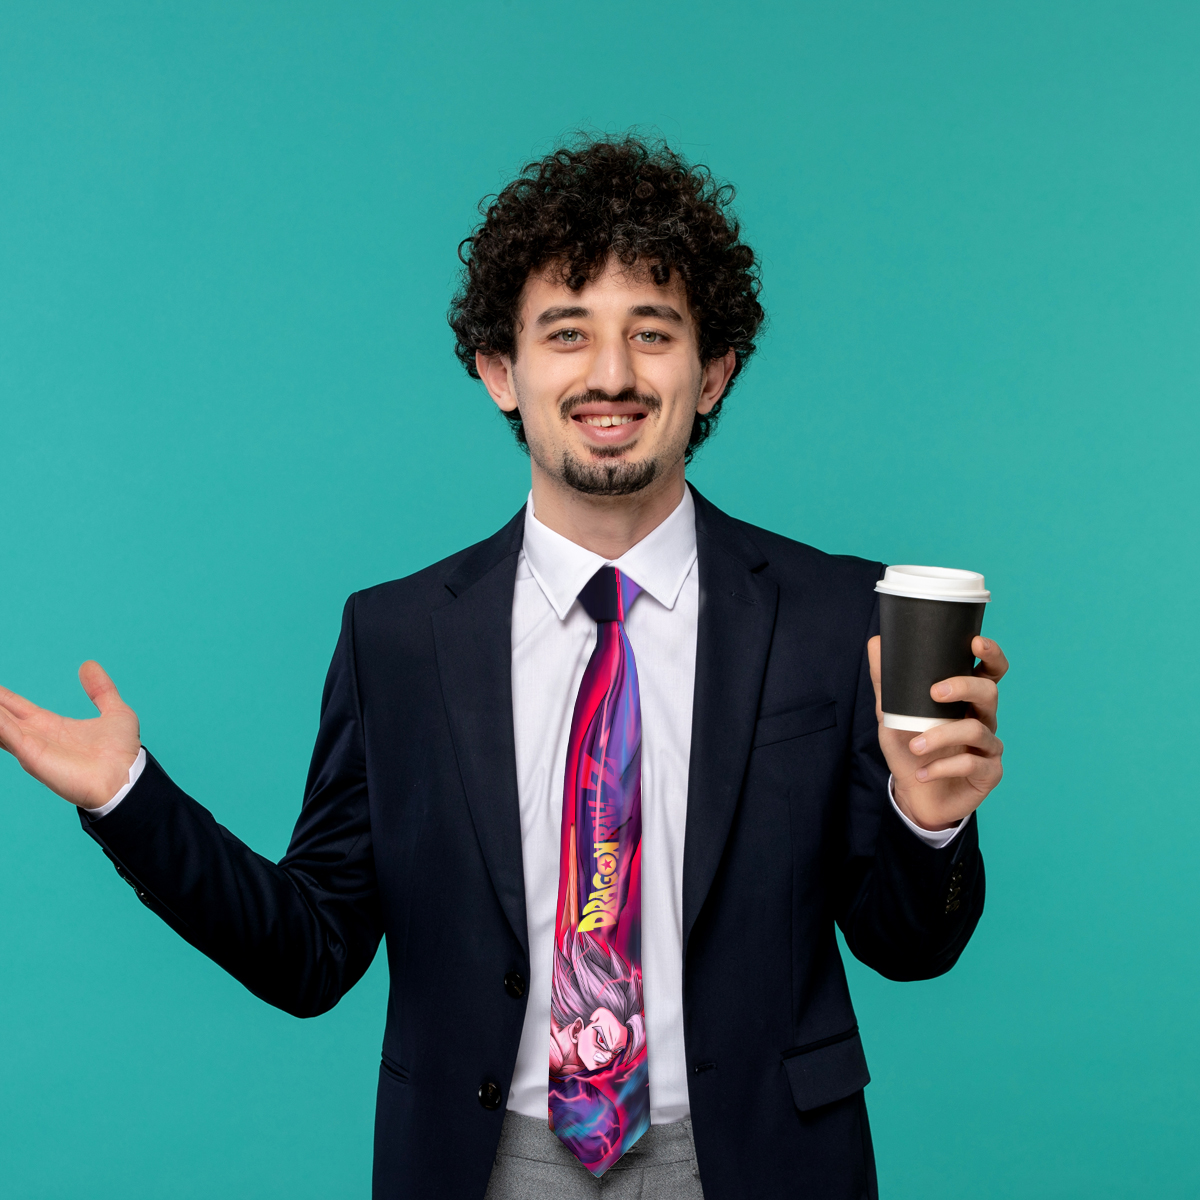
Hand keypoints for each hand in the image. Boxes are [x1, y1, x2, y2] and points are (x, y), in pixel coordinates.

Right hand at [0, 662, 140, 809]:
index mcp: (51, 726)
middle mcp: (36, 737)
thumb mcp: (114, 712)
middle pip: (0, 715)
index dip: (1, 696)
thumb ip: (101, 689)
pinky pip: (6, 735)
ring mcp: (32, 747)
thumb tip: (88, 665)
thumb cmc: (122, 753)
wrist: (126, 778)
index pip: (16, 707)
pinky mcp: (32, 757)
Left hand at [867, 635, 1007, 831]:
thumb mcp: (892, 716)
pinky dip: (943, 767)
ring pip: (976, 730)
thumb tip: (876, 642)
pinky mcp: (989, 772)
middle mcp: (982, 718)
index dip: (991, 654)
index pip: (989, 671)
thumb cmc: (909, 750)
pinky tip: (923, 773)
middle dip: (964, 687)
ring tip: (915, 746)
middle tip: (934, 692)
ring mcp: (989, 746)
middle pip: (989, 692)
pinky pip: (972, 764)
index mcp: (965, 699)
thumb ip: (886, 682)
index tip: (975, 642)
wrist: (914, 796)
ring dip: (941, 736)